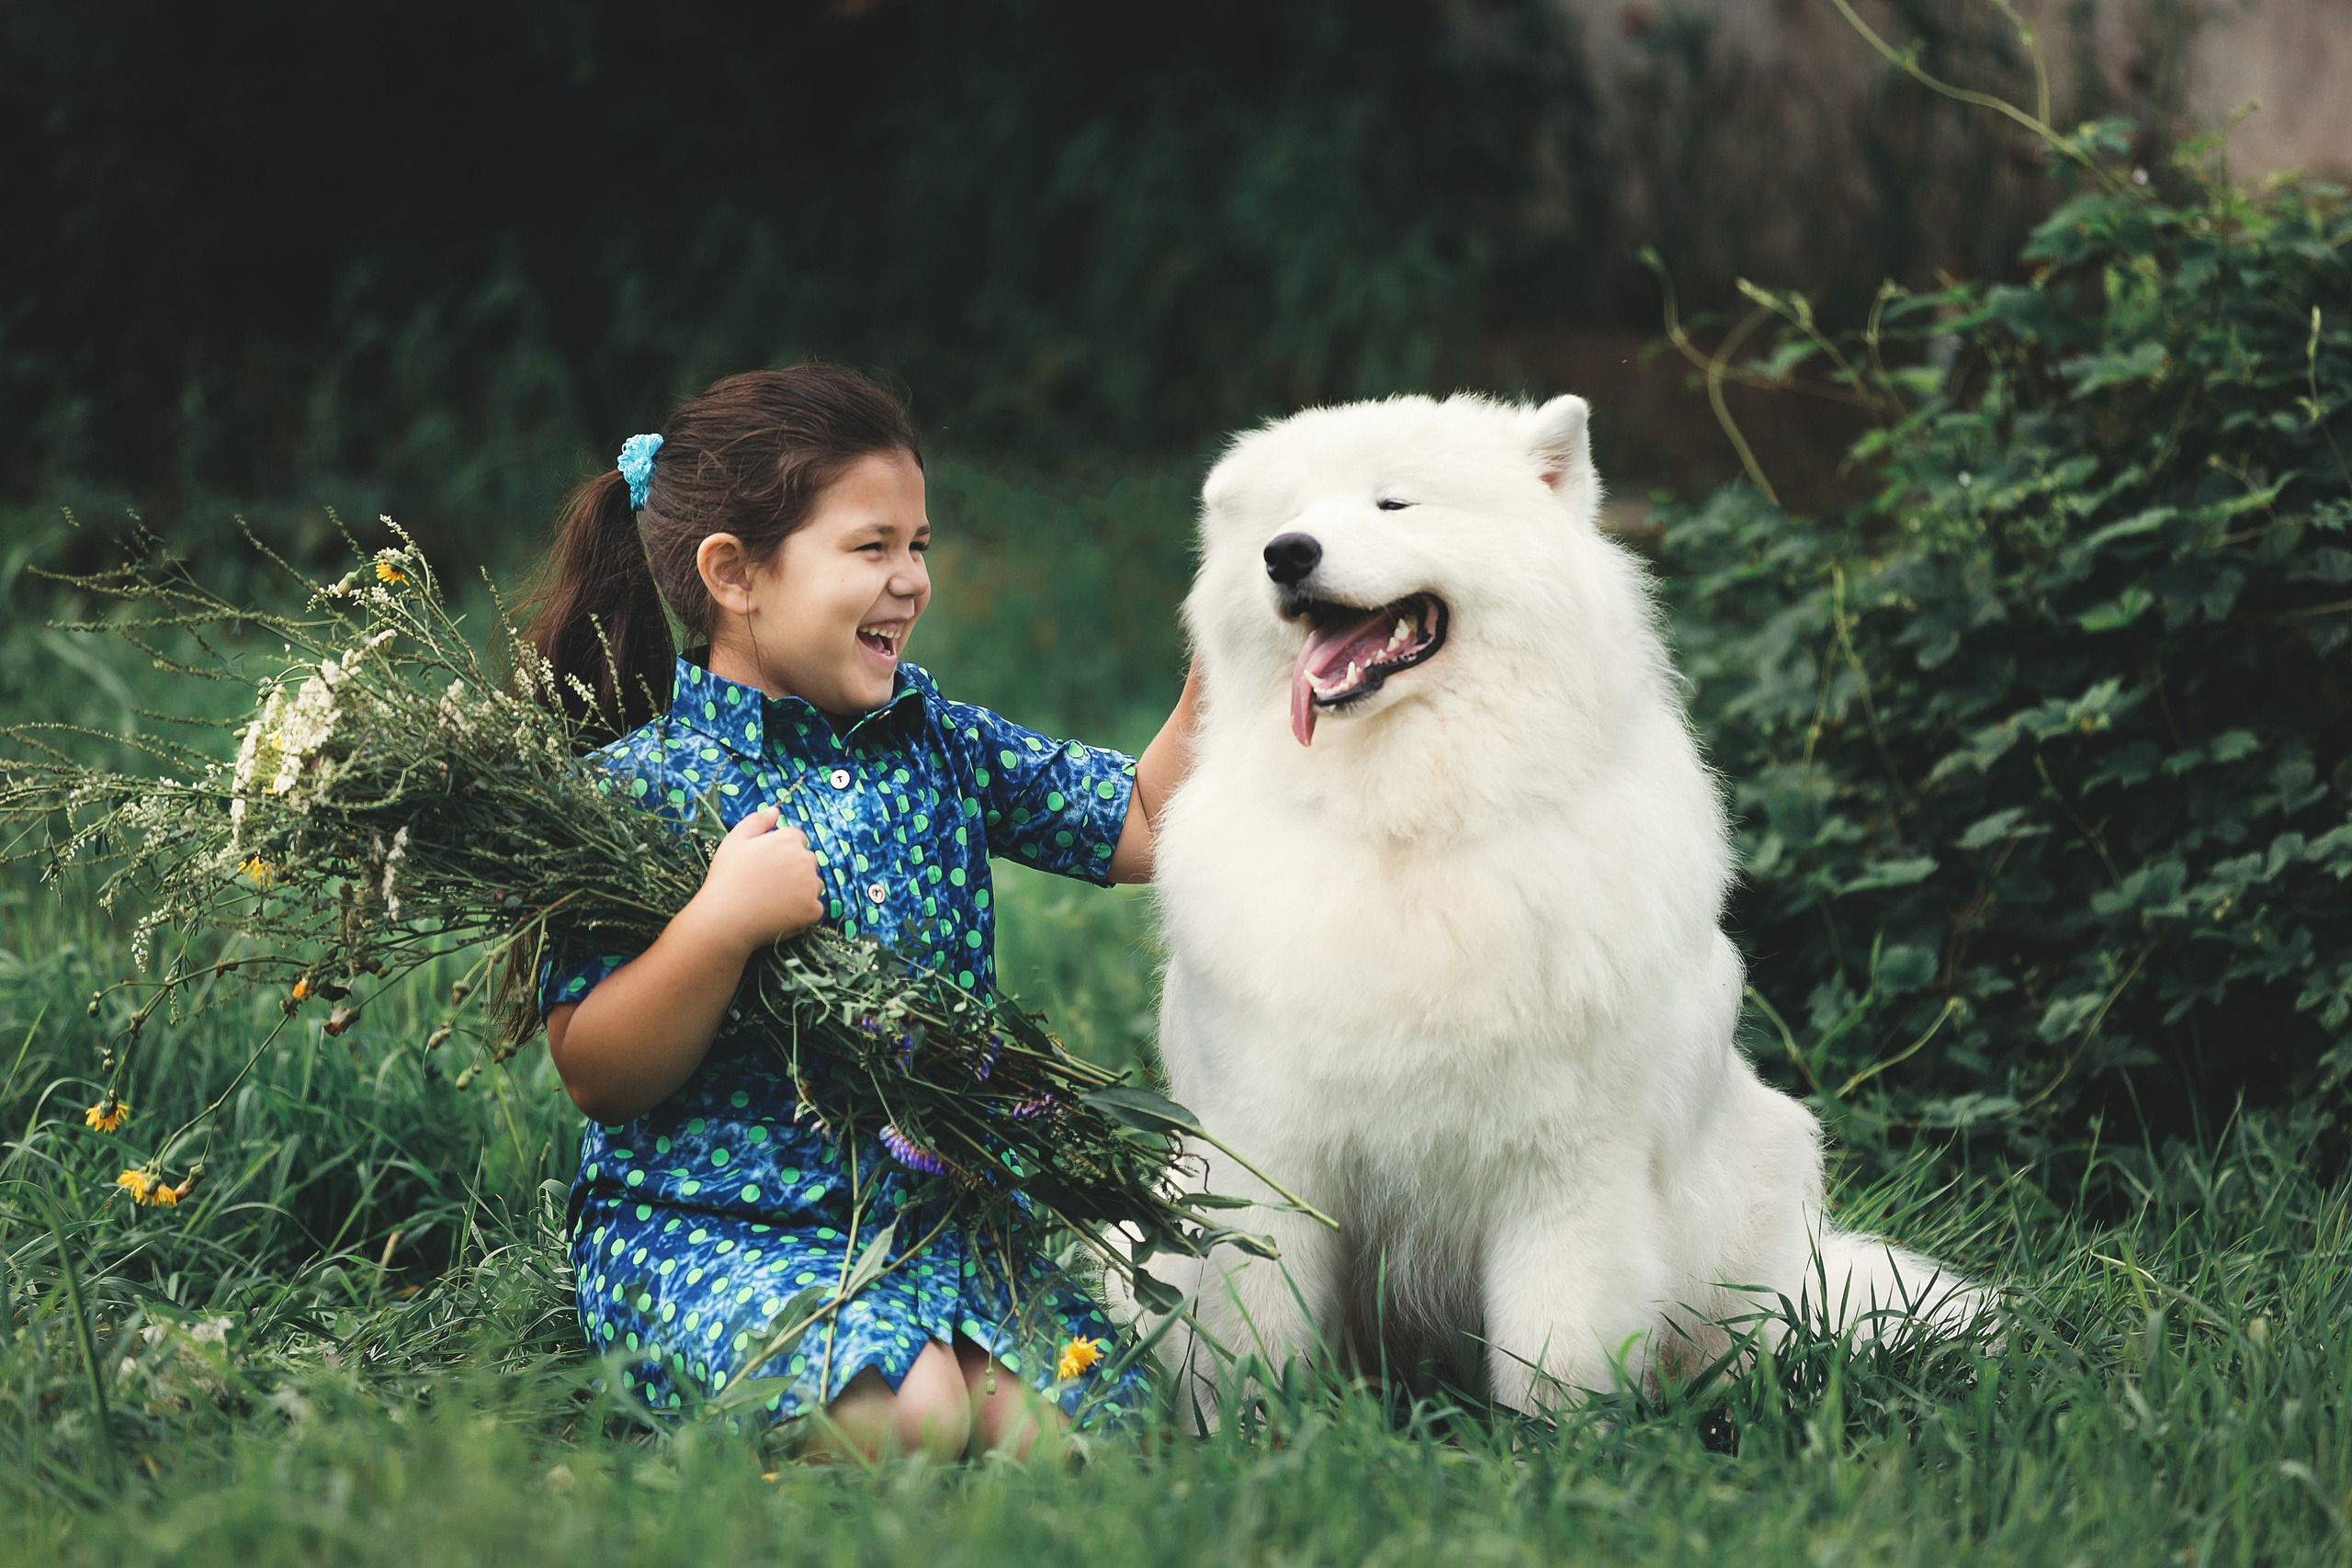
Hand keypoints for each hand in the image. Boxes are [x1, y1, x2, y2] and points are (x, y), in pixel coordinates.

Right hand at [687, 805, 824, 954]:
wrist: (726, 918)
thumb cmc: (727, 877)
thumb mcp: (735, 840)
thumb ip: (757, 821)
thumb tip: (775, 810)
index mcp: (788, 840)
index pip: (797, 838)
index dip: (782, 850)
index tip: (767, 864)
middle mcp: (805, 860)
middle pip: (807, 860)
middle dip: (794, 868)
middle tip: (768, 883)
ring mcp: (811, 886)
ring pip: (813, 884)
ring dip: (801, 889)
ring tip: (773, 899)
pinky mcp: (813, 911)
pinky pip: (814, 908)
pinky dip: (802, 911)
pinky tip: (780, 913)